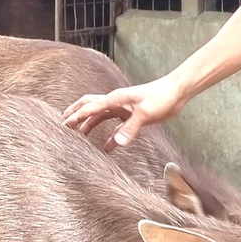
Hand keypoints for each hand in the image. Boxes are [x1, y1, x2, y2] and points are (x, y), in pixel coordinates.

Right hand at [62, 76, 186, 149]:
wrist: (177, 93)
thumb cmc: (162, 97)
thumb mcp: (146, 113)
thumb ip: (130, 128)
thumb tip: (116, 144)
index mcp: (115, 99)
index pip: (90, 107)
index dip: (76, 116)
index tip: (63, 124)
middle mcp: (116, 102)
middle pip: (90, 105)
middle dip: (76, 113)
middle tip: (63, 123)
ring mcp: (123, 109)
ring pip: (100, 117)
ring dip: (89, 125)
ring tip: (79, 137)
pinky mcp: (132, 116)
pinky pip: (116, 127)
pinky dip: (109, 137)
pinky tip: (106, 149)